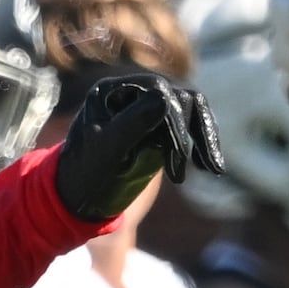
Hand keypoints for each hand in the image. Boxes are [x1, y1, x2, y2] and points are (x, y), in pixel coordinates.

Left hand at [47, 70, 227, 221]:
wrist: (76, 196)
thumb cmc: (83, 173)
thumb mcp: (106, 150)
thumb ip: (132, 123)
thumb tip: (165, 99)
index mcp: (112, 91)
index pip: (157, 91)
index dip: (173, 122)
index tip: (179, 160)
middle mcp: (132, 92)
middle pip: (178, 97)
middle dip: (192, 132)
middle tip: (199, 168)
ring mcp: (147, 106)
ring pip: (190, 109)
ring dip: (204, 135)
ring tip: (212, 167)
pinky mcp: (159, 124)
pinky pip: (190, 125)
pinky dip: (202, 142)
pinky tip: (209, 165)